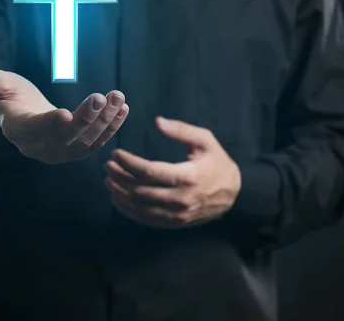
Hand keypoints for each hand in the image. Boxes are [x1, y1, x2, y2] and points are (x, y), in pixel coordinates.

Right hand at [0, 62, 128, 163]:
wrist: (24, 117)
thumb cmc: (11, 98)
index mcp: (19, 131)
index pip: (34, 129)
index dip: (50, 123)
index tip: (67, 113)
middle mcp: (40, 147)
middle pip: (67, 138)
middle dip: (87, 118)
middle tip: (103, 97)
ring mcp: (61, 152)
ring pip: (86, 141)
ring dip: (105, 121)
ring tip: (118, 98)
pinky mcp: (77, 150)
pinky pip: (97, 142)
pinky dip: (112, 127)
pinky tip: (123, 109)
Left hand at [104, 117, 240, 228]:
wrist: (235, 193)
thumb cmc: (217, 162)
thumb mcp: (205, 140)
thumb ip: (181, 130)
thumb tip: (157, 121)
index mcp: (189, 176)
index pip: (151, 171)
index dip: (130, 163)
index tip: (116, 153)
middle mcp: (181, 198)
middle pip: (141, 191)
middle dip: (120, 178)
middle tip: (108, 166)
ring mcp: (178, 214)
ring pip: (141, 208)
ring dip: (121, 195)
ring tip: (109, 181)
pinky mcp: (175, 223)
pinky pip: (146, 220)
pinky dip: (129, 210)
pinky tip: (119, 199)